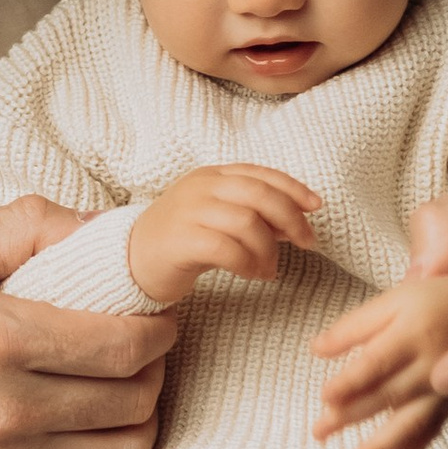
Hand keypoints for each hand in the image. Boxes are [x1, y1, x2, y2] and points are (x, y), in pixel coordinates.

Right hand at [0, 200, 175, 448]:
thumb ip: (32, 226)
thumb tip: (109, 228)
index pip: (125, 344)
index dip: (158, 327)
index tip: (153, 314)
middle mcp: (6, 406)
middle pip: (135, 399)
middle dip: (153, 368)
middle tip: (139, 347)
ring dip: (138, 420)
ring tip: (120, 391)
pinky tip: (85, 434)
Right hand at [128, 165, 320, 309]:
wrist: (131, 260)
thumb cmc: (182, 240)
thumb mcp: (217, 218)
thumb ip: (252, 214)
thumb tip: (295, 222)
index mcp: (211, 175)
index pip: (260, 174)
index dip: (293, 188)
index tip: (316, 207)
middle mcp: (200, 187)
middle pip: (259, 194)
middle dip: (291, 219)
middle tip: (307, 243)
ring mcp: (188, 211)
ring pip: (248, 223)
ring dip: (269, 250)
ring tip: (270, 269)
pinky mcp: (181, 240)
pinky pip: (228, 249)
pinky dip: (249, 264)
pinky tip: (253, 274)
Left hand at [311, 273, 447, 448]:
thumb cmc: (429, 302)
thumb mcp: (393, 301)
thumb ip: (355, 326)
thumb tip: (316, 349)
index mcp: (414, 333)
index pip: (377, 362)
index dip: (352, 381)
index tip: (325, 396)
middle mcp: (432, 366)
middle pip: (388, 395)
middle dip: (352, 416)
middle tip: (318, 432)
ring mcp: (443, 390)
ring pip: (409, 423)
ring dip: (379, 448)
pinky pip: (428, 436)